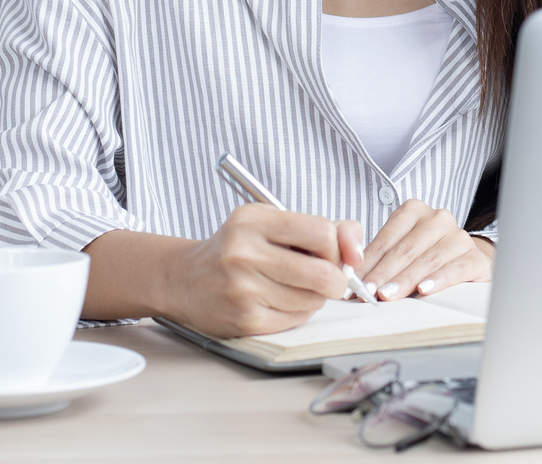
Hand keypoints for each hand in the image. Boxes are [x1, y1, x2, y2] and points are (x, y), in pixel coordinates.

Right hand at [162, 205, 364, 336]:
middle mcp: (244, 253)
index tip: (333, 253)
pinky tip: (280, 302)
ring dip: (315, 297)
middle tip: (326, 278)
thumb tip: (356, 251)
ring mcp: (242, 289)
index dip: (337, 247)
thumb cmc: (237, 248)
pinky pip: (296, 320)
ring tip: (296, 287)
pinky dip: (298, 313)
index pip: (321, 232)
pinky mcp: (244, 320)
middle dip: (335, 279)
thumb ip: (322, 228)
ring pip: (312, 300)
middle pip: (323, 273)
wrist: (184, 279)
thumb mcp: (271, 223)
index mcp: (252, 220)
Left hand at [358, 199, 492, 300]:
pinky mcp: (475, 257)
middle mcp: (438, 219)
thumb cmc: (425, 255)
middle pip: (406, 249)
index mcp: (414, 211)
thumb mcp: (400, 248)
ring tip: (387, 295)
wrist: (464, 260)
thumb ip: (378, 257)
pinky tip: (424, 290)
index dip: (369, 261)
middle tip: (367, 292)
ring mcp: (459, 237)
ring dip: (405, 280)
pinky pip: (456, 269)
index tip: (354, 282)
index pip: (387, 239)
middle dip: (383, 273)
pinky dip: (439, 280)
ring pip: (428, 260)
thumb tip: (351, 276)